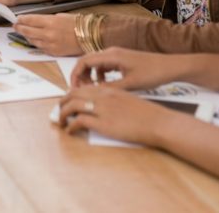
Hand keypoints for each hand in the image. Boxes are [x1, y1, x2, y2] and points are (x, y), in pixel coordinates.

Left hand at [14, 13, 83, 55]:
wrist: (89, 36)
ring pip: (32, 40)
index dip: (22, 20)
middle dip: (19, 28)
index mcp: (50, 22)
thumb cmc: (77, 24)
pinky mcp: (53, 52)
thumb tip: (35, 21)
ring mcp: (50, 44)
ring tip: (23, 32)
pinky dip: (35, 43)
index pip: (30, 20)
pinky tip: (33, 40)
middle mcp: (48, 33)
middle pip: (27, 30)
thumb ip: (47, 19)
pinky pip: (40, 47)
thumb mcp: (60, 16)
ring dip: (26, 36)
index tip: (18, 19)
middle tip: (15, 26)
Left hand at [58, 84, 175, 146]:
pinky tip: (70, 131)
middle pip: (74, 94)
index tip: (68, 101)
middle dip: (63, 102)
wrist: (159, 122)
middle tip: (60, 110)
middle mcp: (103, 96)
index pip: (84, 88)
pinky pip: (79, 121)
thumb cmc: (149, 115)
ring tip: (61, 121)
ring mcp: (102, 109)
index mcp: (110, 90)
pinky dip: (71, 126)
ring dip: (63, 113)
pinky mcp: (103, 123)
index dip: (73, 94)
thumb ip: (114, 101)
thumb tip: (103, 108)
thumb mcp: (129, 100)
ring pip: (73, 105)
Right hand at [69, 47, 180, 89]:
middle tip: (80, 91)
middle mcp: (111, 52)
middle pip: (87, 61)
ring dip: (90, 76)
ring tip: (93, 91)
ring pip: (95, 64)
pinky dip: (100, 76)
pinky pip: (104, 66)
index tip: (74, 88)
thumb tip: (92, 94)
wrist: (170, 67)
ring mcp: (116, 55)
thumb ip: (110, 88)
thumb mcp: (130, 84)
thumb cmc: (152, 73)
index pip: (84, 61)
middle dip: (81, 76)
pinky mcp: (121, 60)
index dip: (75, 74)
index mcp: (111, 55)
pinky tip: (106, 86)